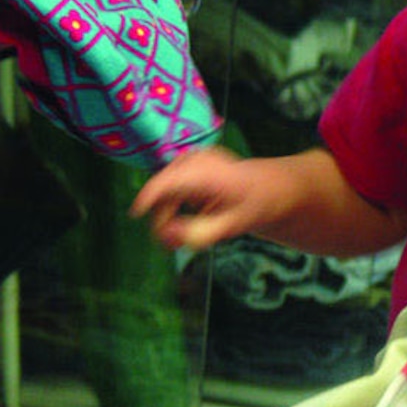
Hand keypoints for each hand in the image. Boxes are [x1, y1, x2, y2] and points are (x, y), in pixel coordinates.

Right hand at [130, 147, 268, 250]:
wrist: (270, 187)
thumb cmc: (254, 205)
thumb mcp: (231, 226)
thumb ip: (200, 233)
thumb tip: (167, 236)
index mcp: (208, 172)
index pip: (168, 181)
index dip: (148, 197)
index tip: (135, 214)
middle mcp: (197, 160)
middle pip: (163, 189)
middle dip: (161, 218)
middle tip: (170, 246)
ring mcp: (192, 160)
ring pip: (164, 191)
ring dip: (167, 215)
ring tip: (178, 240)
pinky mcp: (189, 166)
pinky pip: (171, 188)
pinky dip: (173, 207)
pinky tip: (185, 222)